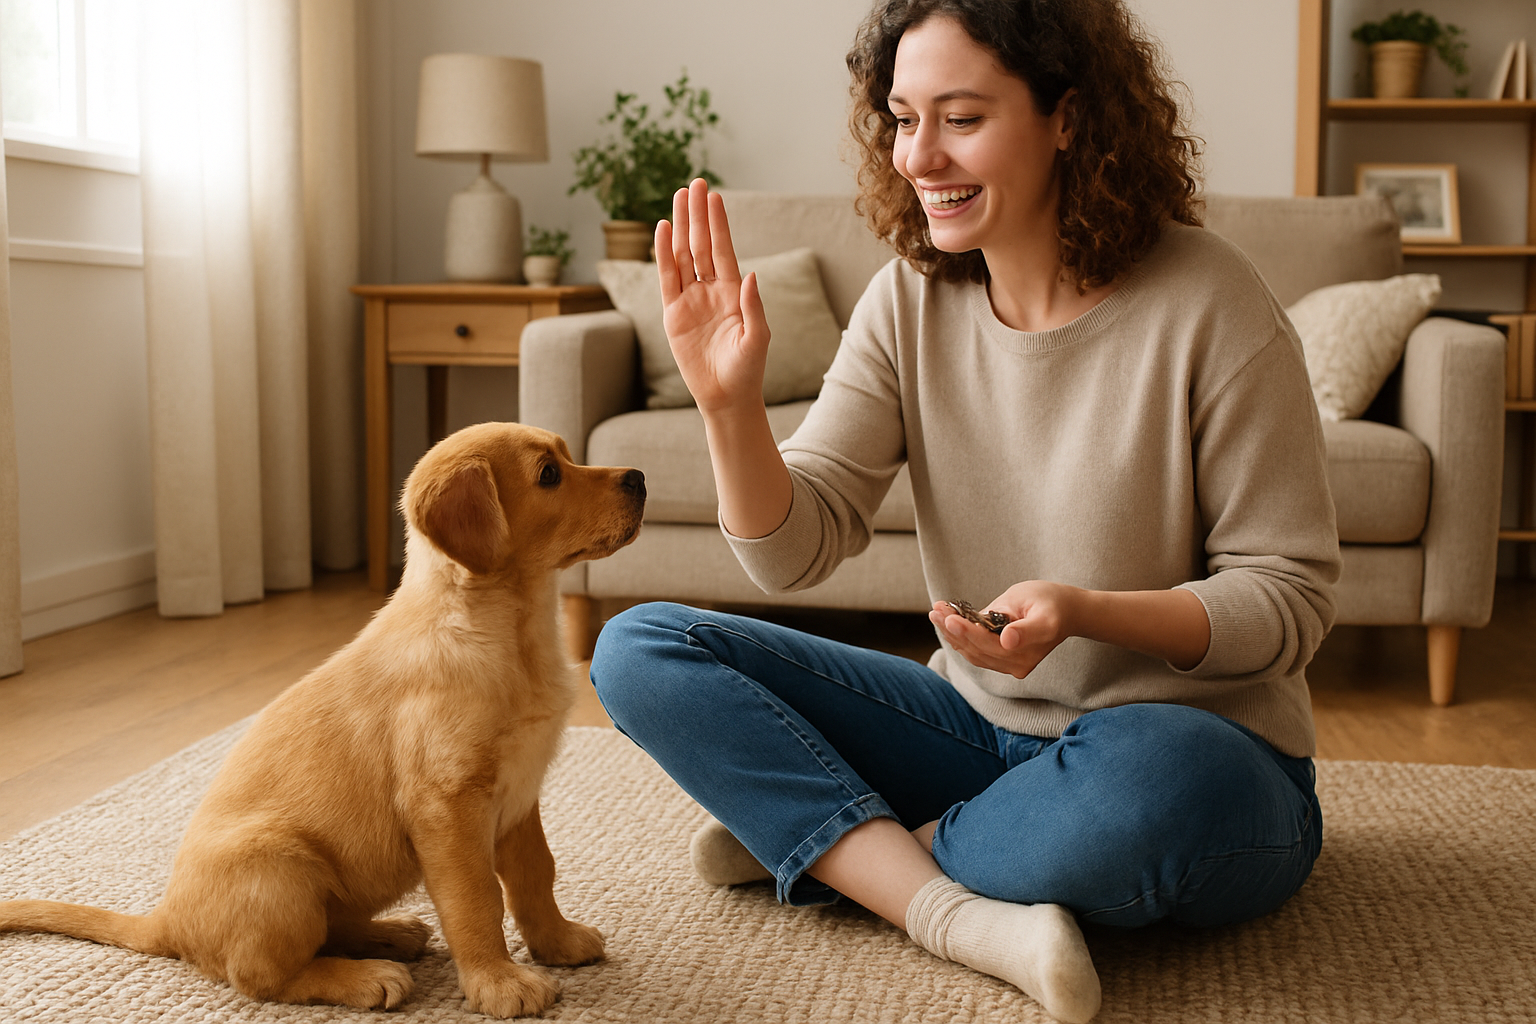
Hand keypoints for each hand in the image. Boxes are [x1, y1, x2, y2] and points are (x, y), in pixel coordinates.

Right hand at [655, 179, 770, 414]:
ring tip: (678, 198)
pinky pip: (666, 279)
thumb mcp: (757, 339)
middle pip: (701, 244)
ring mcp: (690, 300)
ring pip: (682, 255)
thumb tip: (752, 275)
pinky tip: (661, 231)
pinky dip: (663, 255)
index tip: (714, 196)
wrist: (726, 396)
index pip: (723, 250)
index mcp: (734, 292)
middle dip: (698, 215)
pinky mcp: (672, 314)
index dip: (718, 223)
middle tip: (695, 183)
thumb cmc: (747, 370)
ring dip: (679, 227)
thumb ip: (754, 307)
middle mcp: (711, 290)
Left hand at [929, 581, 1080, 679]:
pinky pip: (976, 652)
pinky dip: (960, 638)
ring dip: (952, 635)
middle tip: (935, 610)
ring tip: (936, 613)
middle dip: (952, 630)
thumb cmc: (1052, 603)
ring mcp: (1010, 666)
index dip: (966, 631)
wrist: (1068, 613)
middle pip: (976, 650)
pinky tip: (947, 622)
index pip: (987, 643)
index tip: (948, 616)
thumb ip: (1025, 629)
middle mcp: (1017, 665)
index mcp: (1027, 651)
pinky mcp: (1004, 662)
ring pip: (972, 653)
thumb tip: (1007, 641)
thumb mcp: (1041, 609)